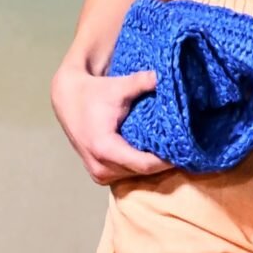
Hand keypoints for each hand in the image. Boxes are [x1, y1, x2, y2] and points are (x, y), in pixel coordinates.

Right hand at [51, 63, 177, 185]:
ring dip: (151, 165)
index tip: (184, 149)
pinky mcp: (99, 175)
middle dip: (162, 162)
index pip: (144, 164)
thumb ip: (142, 82)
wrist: (67, 99)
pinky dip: (138, 166)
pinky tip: (150, 153)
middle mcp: (100, 167)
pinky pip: (125, 174)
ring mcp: (99, 174)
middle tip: (181, 147)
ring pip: (134, 176)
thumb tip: (165, 77)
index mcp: (104, 148)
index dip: (166, 160)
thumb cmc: (92, 93)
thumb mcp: (117, 87)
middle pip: (141, 172)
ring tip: (168, 149)